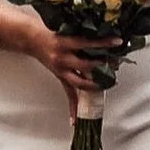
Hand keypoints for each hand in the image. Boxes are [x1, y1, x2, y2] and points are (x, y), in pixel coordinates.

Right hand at [0, 6, 123, 104]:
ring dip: (95, 84)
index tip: (118, 41)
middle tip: (117, 63)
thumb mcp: (66, 28)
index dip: (104, 43)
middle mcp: (62, 58)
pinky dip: (73, 108)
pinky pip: (68, 94)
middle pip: (86, 66)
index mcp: (65, 43)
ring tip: (109, 84)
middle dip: (102, 66)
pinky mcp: (60, 77)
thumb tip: (105, 32)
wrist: (31, 39)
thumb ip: (83, 32)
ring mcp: (61, 70)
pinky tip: (76, 121)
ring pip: (79, 82)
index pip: (88, 43)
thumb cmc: (51, 31)